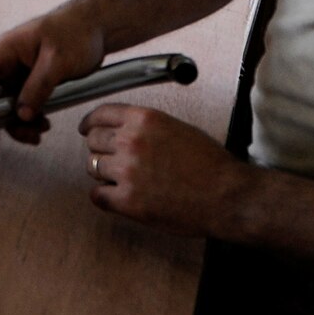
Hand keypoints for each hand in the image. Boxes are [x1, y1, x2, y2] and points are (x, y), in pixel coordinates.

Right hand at [0, 5, 106, 144]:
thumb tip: (20, 115)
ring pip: (7, 103)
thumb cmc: (76, 32)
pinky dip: (29, 118)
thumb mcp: (57, 61)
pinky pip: (23, 103)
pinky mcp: (34, 81)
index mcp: (6, 49)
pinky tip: (44, 125)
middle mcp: (8, 62)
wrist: (98, 26)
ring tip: (36, 134)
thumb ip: (38, 88)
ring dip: (16, 123)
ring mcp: (21, 72)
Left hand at [79, 104, 252, 236]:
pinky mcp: (127, 200)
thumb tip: (123, 128)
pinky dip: (104, 196)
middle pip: (94, 140)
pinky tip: (117, 196)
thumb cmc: (210, 165)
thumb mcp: (177, 128)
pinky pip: (97, 195)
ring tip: (122, 179)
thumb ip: (146, 125)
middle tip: (111, 158)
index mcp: (144, 119)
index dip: (91, 123)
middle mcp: (131, 141)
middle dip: (100, 149)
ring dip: (103, 172)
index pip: (101, 114)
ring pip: (92, 166)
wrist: (227, 196)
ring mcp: (127, 171)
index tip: (87, 128)